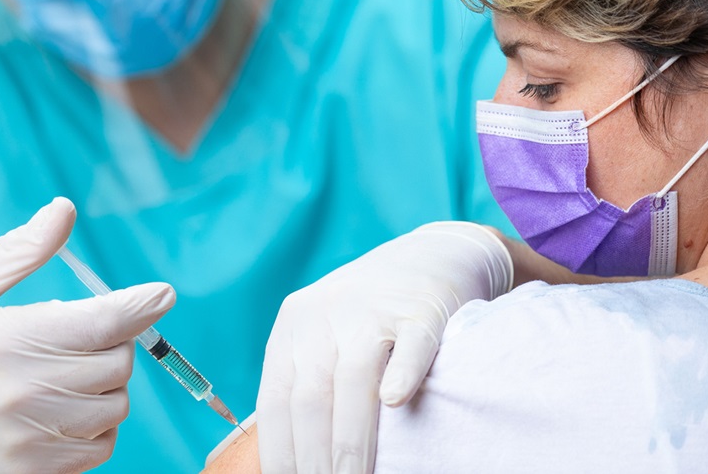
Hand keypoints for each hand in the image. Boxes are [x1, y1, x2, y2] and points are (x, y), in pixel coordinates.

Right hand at [0, 197, 175, 472]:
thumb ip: (19, 252)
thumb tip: (64, 209)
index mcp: (5, 340)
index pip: (101, 322)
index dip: (141, 304)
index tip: (161, 293)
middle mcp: (22, 395)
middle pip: (116, 365)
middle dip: (114, 342)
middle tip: (86, 333)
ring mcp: (28, 442)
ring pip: (114, 408)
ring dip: (106, 385)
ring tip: (69, 371)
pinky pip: (97, 449)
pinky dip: (96, 426)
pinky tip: (65, 408)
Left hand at [256, 222, 511, 472]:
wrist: (431, 255)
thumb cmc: (371, 316)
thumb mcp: (324, 338)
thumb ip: (306, 387)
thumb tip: (292, 460)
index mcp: (293, 327)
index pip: (276, 400)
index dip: (279, 450)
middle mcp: (325, 315)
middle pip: (311, 396)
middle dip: (314, 456)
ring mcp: (373, 309)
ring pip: (353, 378)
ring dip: (351, 439)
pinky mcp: (422, 309)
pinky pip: (411, 344)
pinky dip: (402, 373)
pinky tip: (397, 404)